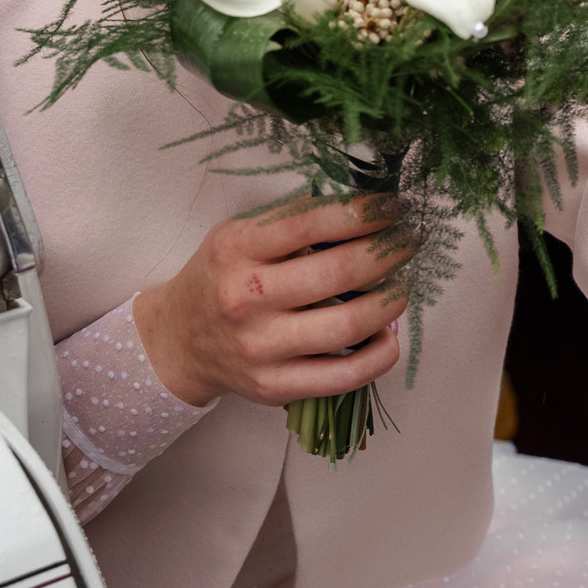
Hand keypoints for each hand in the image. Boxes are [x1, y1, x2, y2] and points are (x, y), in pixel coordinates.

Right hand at [134, 196, 412, 407]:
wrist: (178, 341)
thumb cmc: (221, 277)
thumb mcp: (239, 233)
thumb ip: (292, 218)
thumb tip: (361, 201)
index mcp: (237, 249)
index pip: (311, 223)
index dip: (363, 213)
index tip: (394, 208)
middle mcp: (246, 298)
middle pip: (337, 274)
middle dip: (388, 252)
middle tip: (409, 241)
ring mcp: (261, 348)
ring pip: (348, 325)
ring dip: (391, 300)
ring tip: (402, 284)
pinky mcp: (275, 386)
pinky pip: (345, 376)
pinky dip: (381, 353)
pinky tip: (389, 332)